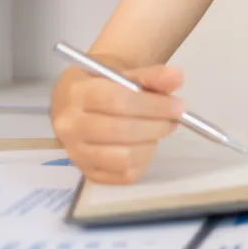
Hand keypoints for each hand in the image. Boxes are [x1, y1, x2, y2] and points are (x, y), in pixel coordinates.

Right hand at [51, 65, 185, 184]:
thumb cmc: (107, 85)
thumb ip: (153, 75)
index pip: (117, 102)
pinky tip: (145, 144)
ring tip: (158, 130)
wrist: (79, 103)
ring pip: (124, 157)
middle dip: (156, 125)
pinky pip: (124, 175)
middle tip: (173, 119)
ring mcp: (76, 152)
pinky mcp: (87, 173)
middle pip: (121, 131)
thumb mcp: (128, 73)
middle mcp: (70, 125)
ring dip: (150, 144)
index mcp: (78, 93)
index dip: (153, 106)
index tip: (177, 106)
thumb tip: (176, 77)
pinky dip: (143, 161)